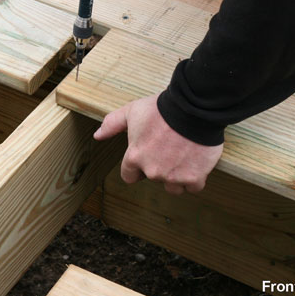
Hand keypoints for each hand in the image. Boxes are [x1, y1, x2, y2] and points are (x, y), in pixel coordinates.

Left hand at [94, 94, 222, 194]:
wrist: (193, 109)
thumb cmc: (162, 109)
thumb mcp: (132, 111)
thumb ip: (113, 124)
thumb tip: (98, 135)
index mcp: (135, 157)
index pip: (129, 175)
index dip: (138, 167)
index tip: (147, 156)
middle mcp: (153, 171)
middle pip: (154, 177)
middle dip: (160, 166)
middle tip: (169, 148)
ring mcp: (173, 176)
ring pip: (173, 186)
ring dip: (177, 176)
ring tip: (183, 157)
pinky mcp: (194, 178)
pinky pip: (193, 187)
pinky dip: (196, 177)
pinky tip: (196, 163)